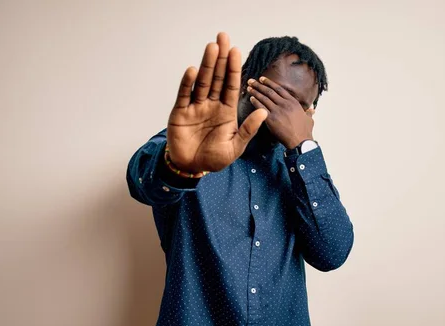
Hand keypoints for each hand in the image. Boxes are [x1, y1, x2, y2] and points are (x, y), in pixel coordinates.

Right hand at [166, 32, 268, 173]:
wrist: (192, 168)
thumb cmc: (214, 159)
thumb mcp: (235, 147)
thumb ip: (248, 130)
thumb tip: (264, 112)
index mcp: (226, 111)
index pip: (231, 85)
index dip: (233, 69)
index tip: (237, 51)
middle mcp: (211, 104)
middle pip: (217, 77)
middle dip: (220, 58)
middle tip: (223, 37)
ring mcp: (195, 107)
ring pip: (202, 82)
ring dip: (206, 65)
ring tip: (211, 47)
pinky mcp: (180, 112)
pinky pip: (184, 95)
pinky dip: (188, 83)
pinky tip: (193, 70)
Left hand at [246, 76, 314, 148]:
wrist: (300, 142)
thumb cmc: (305, 132)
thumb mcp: (309, 119)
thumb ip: (308, 113)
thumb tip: (311, 110)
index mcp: (293, 102)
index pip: (279, 89)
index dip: (269, 83)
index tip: (262, 79)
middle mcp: (285, 104)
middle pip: (269, 91)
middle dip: (259, 85)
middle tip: (252, 81)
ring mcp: (278, 111)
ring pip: (264, 98)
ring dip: (255, 92)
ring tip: (249, 87)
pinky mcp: (271, 119)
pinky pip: (261, 108)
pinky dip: (255, 102)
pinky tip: (251, 98)